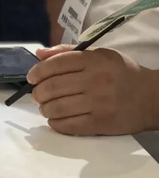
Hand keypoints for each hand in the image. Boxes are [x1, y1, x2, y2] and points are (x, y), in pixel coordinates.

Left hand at [28, 45, 156, 135]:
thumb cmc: (122, 73)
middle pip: (51, 87)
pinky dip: (55, 123)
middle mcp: (95, 80)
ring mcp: (98, 103)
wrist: (153, 97)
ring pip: (57, 107)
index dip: (37, 71)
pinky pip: (68, 125)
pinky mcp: (101, 123)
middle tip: (37, 95)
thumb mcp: (99, 55)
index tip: (31, 78)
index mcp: (93, 60)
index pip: (55, 64)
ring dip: (44, 108)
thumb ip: (67, 52)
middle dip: (38, 92)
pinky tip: (55, 119)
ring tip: (45, 107)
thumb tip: (39, 54)